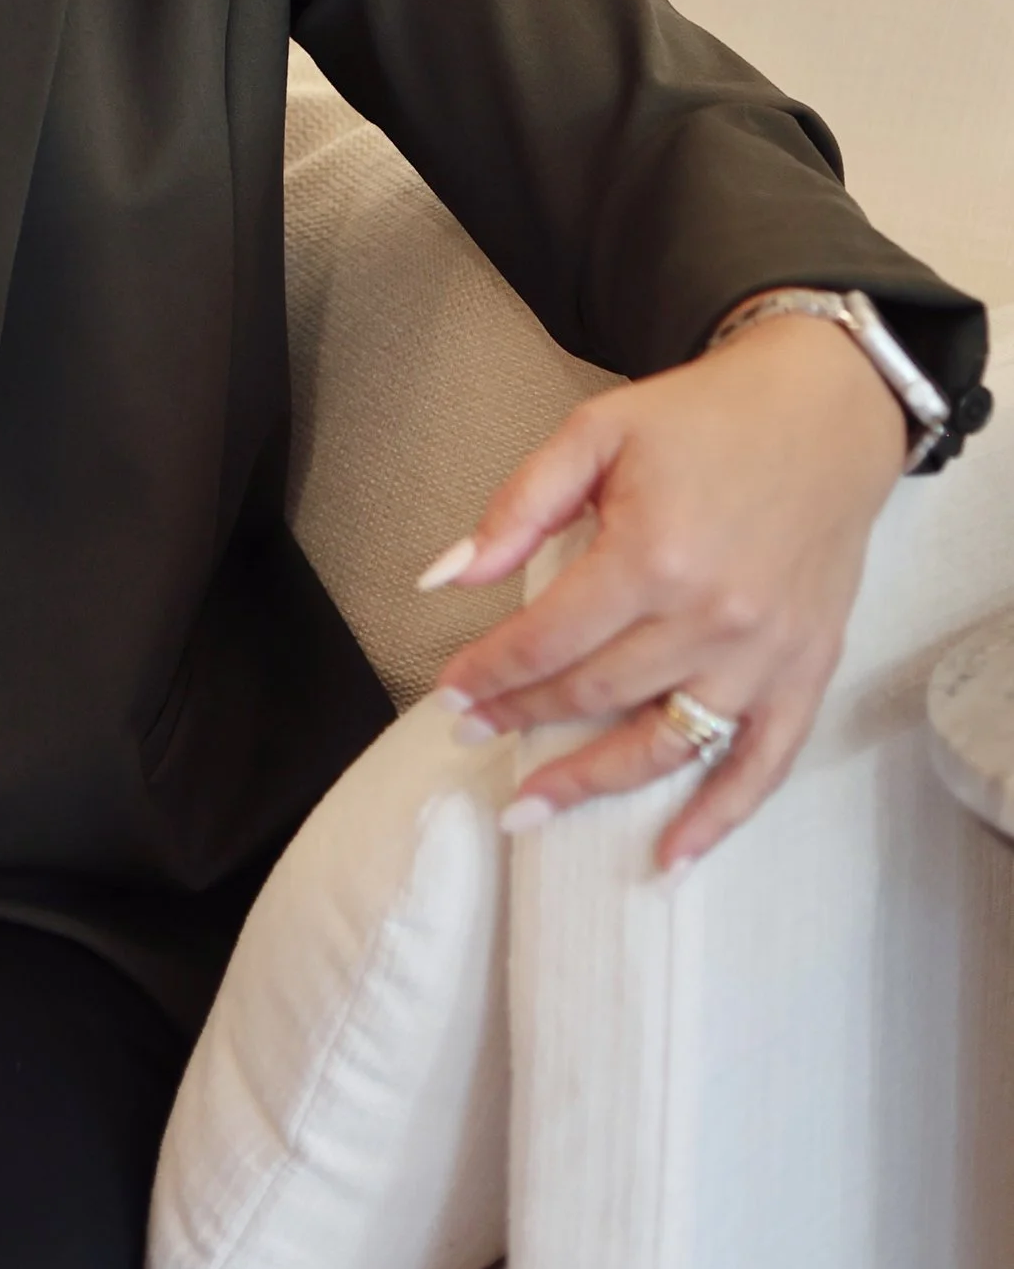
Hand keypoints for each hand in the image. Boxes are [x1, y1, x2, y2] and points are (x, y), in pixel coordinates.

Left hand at [423, 313, 905, 872]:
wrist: (824, 411)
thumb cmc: (701, 419)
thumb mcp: (594, 434)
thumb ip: (517, 509)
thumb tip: (444, 576)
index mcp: (652, 554)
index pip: (548, 637)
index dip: (490, 670)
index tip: (448, 692)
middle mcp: (710, 616)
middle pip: (595, 691)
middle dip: (522, 716)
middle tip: (469, 733)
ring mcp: (764, 653)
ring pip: (664, 742)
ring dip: (592, 782)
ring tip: (528, 810)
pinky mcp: (806, 670)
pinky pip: (761, 764)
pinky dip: (718, 817)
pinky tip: (669, 857)